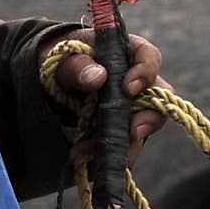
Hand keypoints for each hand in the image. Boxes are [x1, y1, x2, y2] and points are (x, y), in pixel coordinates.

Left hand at [40, 27, 171, 166]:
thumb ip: (78, 66)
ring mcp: (131, 106)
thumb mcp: (64, 59)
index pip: (149, 57)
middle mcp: (137, 80)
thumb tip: (98, 77)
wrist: (53, 77)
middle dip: (145, 120)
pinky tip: (83, 156)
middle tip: (131, 133)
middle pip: (156, 99)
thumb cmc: (64, 59)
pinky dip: (104, 152)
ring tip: (90, 152)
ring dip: (121, 144)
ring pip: (140, 128)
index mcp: (127, 52)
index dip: (145, 73)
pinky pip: (122, 143)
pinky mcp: (122, 127)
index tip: (129, 89)